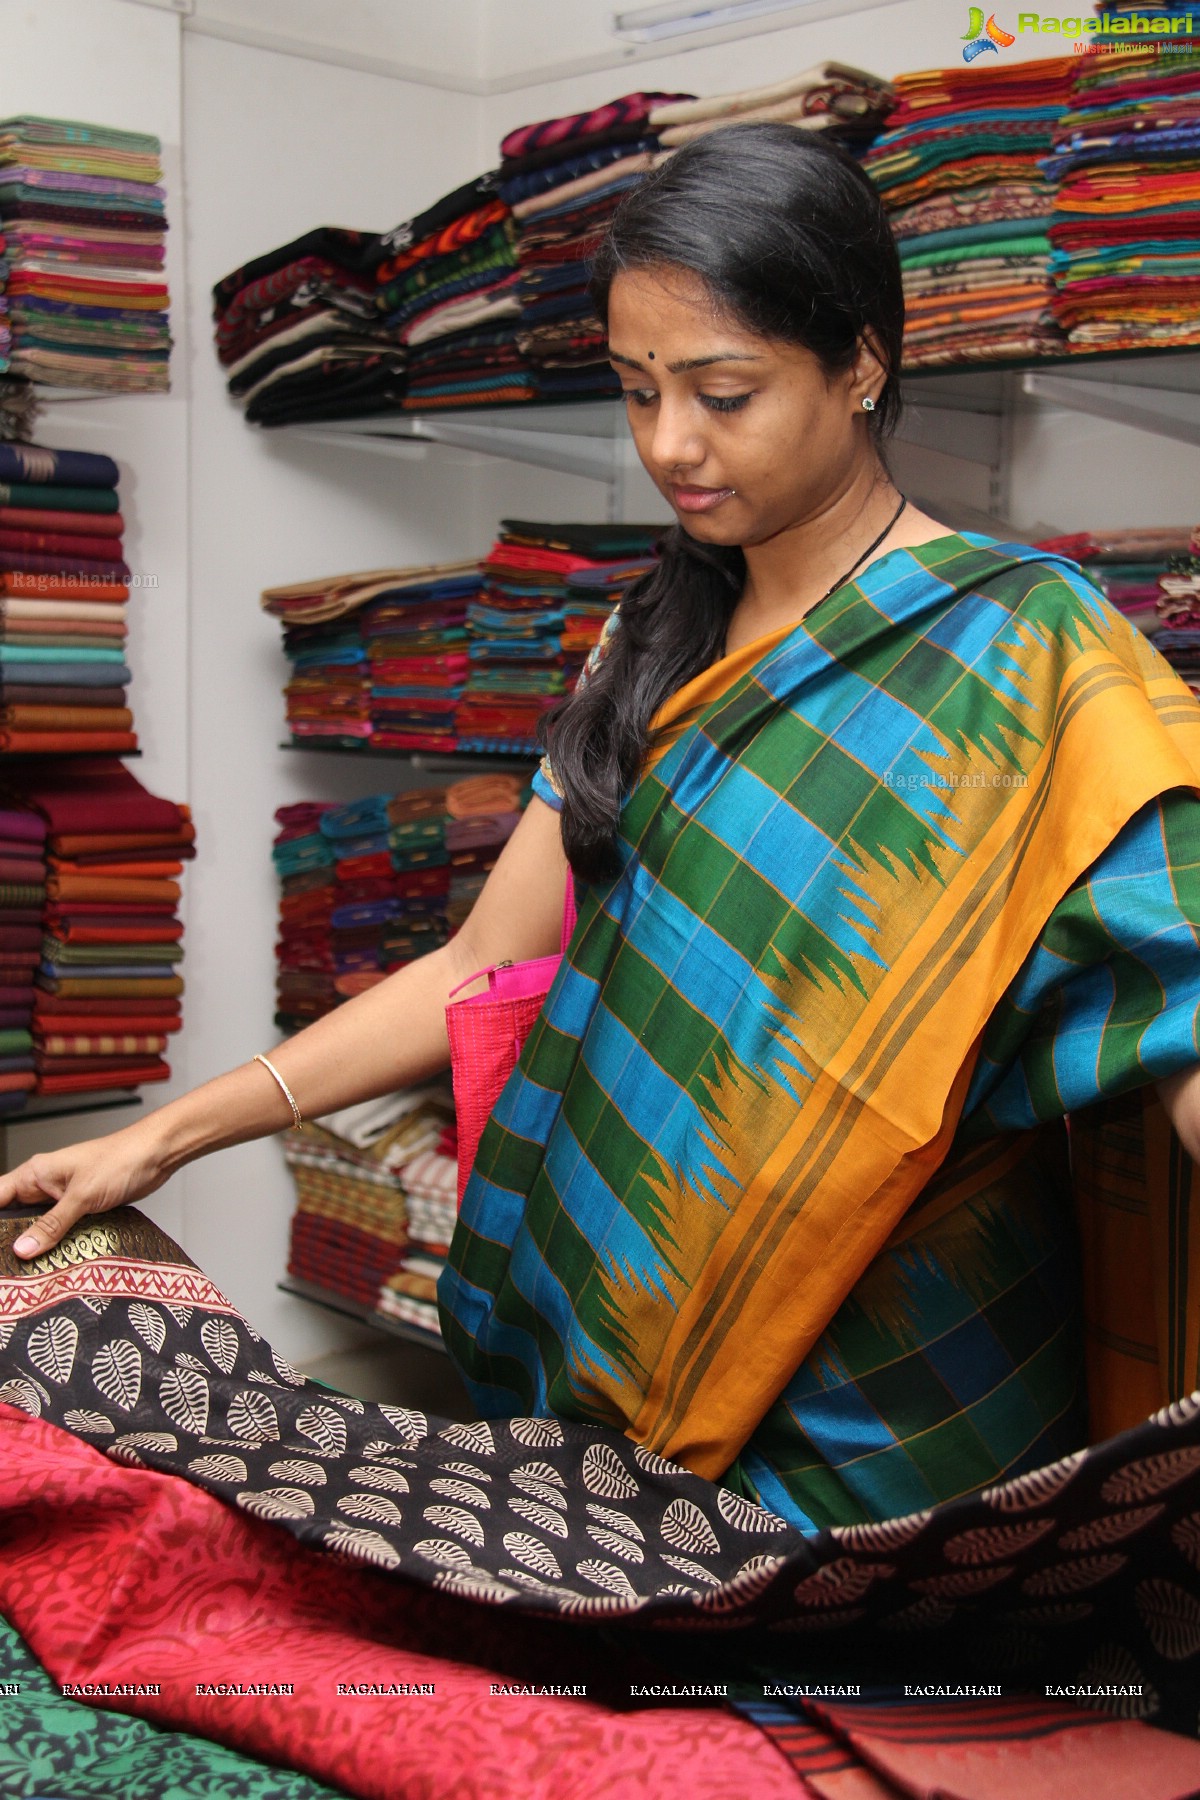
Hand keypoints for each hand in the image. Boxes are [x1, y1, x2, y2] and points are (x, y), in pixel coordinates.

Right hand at [0, 1122, 170, 1258]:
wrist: (156, 1155)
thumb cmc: (121, 1159)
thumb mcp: (82, 1195)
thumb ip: (52, 1224)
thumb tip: (23, 1248)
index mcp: (35, 1173)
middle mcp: (44, 1185)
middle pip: (12, 1216)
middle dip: (10, 1239)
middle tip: (9, 1265)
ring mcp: (62, 1198)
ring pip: (36, 1226)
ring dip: (34, 1244)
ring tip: (26, 1270)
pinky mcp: (80, 1208)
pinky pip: (59, 1229)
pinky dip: (55, 1244)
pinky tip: (53, 1262)